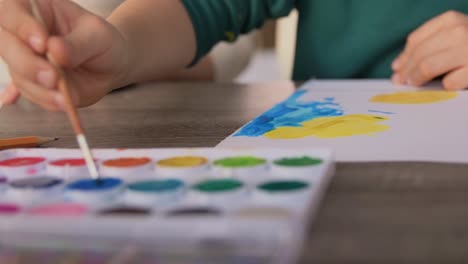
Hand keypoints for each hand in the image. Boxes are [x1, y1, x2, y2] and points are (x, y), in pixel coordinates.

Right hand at [0, 0, 130, 110]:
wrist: (111, 65)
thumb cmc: (102, 42)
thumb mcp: (97, 36)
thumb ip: (77, 44)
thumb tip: (55, 50)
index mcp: (36, 9)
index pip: (12, 10)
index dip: (22, 26)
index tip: (42, 44)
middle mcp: (24, 34)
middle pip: (6, 44)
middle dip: (27, 63)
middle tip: (52, 76)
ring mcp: (26, 60)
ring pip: (18, 74)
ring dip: (40, 88)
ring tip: (65, 96)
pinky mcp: (33, 83)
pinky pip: (32, 93)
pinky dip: (47, 100)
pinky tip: (62, 103)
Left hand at [392, 11, 467, 89]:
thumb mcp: (455, 34)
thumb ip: (431, 44)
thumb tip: (398, 67)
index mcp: (451, 21)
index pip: (415, 41)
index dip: (403, 57)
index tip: (397, 69)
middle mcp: (460, 32)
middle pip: (419, 55)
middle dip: (407, 71)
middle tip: (401, 82)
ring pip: (428, 67)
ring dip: (418, 79)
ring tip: (415, 85)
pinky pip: (450, 81)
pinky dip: (445, 85)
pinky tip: (447, 85)